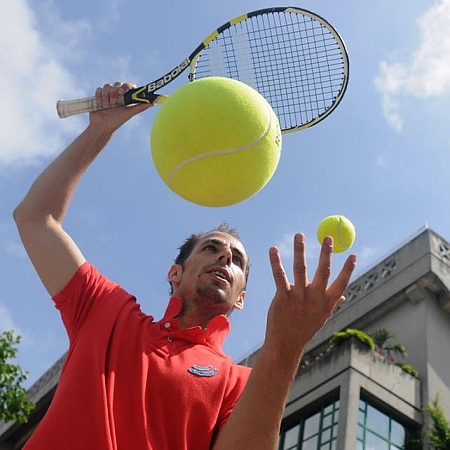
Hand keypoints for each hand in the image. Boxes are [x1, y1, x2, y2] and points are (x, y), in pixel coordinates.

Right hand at [89, 82, 151, 131]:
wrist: (102, 126)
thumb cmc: (117, 120)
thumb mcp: (130, 113)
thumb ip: (141, 107)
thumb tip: (154, 103)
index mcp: (127, 96)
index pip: (129, 85)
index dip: (126, 86)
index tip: (122, 92)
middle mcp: (118, 93)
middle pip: (117, 84)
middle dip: (114, 93)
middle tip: (114, 103)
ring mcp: (108, 93)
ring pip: (107, 86)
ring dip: (106, 96)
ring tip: (107, 107)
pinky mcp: (99, 94)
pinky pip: (99, 89)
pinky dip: (99, 97)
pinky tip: (100, 105)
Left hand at [264, 233, 356, 362]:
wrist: (286, 343)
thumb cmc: (304, 328)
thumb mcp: (321, 317)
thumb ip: (332, 304)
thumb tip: (343, 295)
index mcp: (327, 303)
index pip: (342, 283)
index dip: (348, 269)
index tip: (353, 254)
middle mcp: (315, 298)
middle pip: (324, 271)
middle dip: (327, 253)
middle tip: (327, 237)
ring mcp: (299, 297)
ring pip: (301, 268)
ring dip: (300, 250)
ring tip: (300, 235)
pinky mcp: (283, 297)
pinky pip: (280, 276)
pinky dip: (276, 261)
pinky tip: (273, 250)